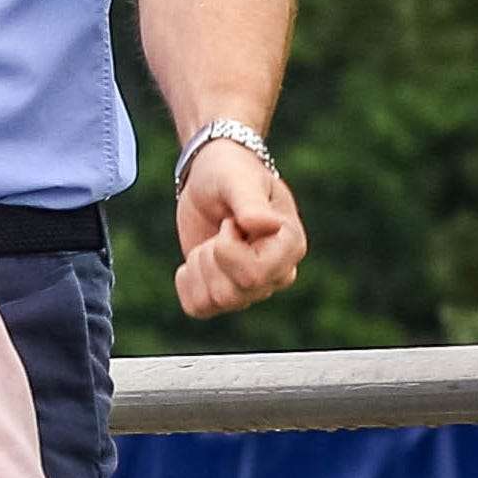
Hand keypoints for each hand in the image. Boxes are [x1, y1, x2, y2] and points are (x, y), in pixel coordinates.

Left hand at [173, 140, 305, 317]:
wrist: (210, 176)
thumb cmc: (230, 170)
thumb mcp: (236, 179)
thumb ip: (250, 203)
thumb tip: (268, 226)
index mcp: (290, 245)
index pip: (255, 275)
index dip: (228, 248)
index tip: (231, 221)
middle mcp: (277, 273)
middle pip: (233, 294)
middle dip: (211, 256)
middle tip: (219, 228)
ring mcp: (252, 287)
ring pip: (215, 301)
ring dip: (201, 265)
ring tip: (212, 239)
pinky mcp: (224, 292)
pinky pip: (197, 307)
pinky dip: (187, 280)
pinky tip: (197, 256)